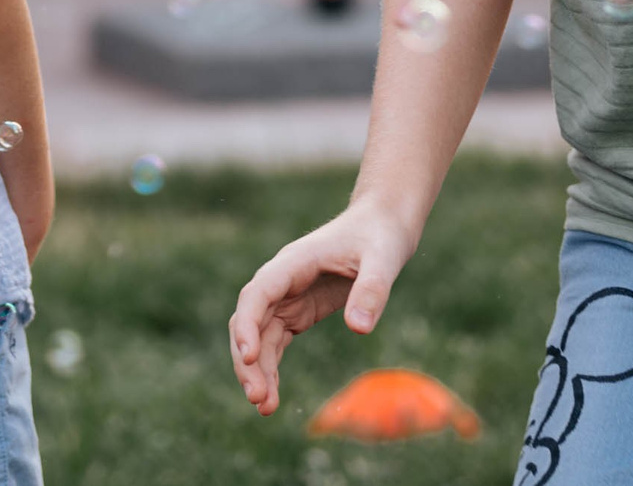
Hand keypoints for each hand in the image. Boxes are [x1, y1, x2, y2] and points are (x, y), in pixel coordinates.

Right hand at [229, 204, 418, 415]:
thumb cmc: (380, 234)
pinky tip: (272, 397)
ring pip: (258, 337)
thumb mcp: (383, 259)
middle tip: (258, 398)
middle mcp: (282, 281)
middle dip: (248, 359)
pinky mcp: (298, 312)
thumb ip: (372, 290)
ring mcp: (287, 297)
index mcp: (293, 262)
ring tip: (265, 408)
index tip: (249, 357)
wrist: (382, 224)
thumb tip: (359, 329)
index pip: (258, 293)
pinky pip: (274, 343)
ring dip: (257, 371)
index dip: (248, 325)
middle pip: (249, 321)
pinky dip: (270, 368)